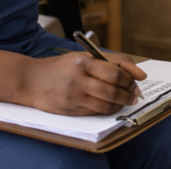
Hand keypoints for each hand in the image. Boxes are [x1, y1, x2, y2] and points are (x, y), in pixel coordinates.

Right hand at [23, 51, 145, 115]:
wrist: (30, 80)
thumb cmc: (60, 67)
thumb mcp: (82, 57)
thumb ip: (108, 62)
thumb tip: (135, 74)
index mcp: (84, 62)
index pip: (115, 72)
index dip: (131, 78)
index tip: (140, 80)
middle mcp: (79, 79)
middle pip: (113, 90)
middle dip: (129, 93)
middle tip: (135, 94)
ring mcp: (74, 96)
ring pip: (106, 104)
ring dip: (121, 104)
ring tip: (126, 101)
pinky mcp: (70, 110)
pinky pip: (95, 112)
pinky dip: (107, 110)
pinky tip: (110, 106)